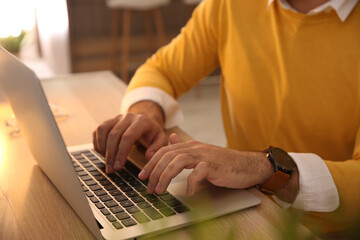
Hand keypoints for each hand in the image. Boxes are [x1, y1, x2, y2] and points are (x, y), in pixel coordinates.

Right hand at [92, 101, 167, 173]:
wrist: (146, 120)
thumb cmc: (152, 133)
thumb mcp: (160, 140)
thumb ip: (157, 148)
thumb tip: (149, 156)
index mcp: (141, 121)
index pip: (128, 137)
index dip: (121, 153)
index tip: (119, 167)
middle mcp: (128, 117)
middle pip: (114, 135)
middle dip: (110, 155)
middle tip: (111, 169)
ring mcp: (117, 117)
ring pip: (103, 131)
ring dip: (102, 148)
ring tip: (107, 162)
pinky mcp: (109, 120)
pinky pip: (98, 130)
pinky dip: (98, 143)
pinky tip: (103, 154)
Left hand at [138, 133, 273, 194]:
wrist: (248, 165)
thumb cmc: (224, 163)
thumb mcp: (201, 154)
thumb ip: (185, 148)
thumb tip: (170, 139)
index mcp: (190, 146)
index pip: (165, 151)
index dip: (151, 163)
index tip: (143, 176)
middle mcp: (196, 148)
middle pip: (168, 156)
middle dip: (155, 172)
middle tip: (148, 187)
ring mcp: (205, 156)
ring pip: (178, 161)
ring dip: (166, 176)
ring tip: (160, 190)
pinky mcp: (215, 166)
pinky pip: (199, 172)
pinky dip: (191, 182)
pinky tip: (188, 192)